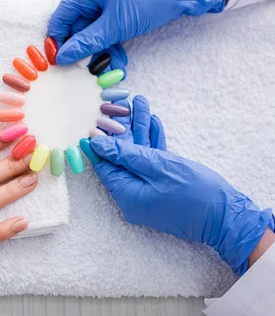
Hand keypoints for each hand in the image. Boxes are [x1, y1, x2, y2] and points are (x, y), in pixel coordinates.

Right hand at [48, 0, 229, 65]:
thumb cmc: (149, 1)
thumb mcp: (115, 26)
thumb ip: (86, 43)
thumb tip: (61, 57)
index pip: (61, 17)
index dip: (57, 41)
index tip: (58, 62)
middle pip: (76, 25)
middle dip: (83, 48)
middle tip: (88, 69)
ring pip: (91, 29)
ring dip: (99, 49)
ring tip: (110, 67)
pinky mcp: (115, 4)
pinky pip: (103, 26)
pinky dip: (109, 42)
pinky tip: (117, 58)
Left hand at [90, 96, 273, 274]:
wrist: (228, 216)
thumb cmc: (194, 193)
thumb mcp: (158, 167)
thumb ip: (126, 155)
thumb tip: (98, 145)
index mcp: (127, 195)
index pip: (105, 166)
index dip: (99, 144)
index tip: (91, 124)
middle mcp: (134, 194)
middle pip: (122, 157)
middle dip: (123, 129)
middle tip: (119, 105)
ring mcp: (149, 190)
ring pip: (139, 154)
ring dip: (140, 130)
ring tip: (139, 102)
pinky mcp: (164, 184)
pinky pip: (152, 161)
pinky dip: (153, 142)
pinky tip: (152, 120)